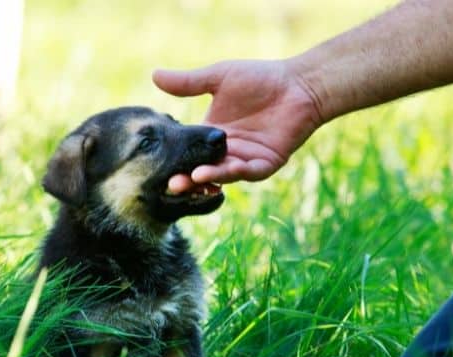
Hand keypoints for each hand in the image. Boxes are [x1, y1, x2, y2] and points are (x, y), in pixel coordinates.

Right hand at [153, 59, 324, 192]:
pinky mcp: (265, 163)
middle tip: (172, 185)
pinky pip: (248, 172)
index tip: (157, 167)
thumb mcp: (218, 78)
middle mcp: (225, 151)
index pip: (187, 151)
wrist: (298, 84)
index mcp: (210, 134)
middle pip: (202, 169)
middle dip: (187, 179)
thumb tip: (154, 74)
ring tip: (194, 178)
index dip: (174, 161)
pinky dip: (235, 173)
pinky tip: (224, 170)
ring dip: (209, 178)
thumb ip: (188, 83)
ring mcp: (245, 159)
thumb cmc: (260, 78)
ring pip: (223, 174)